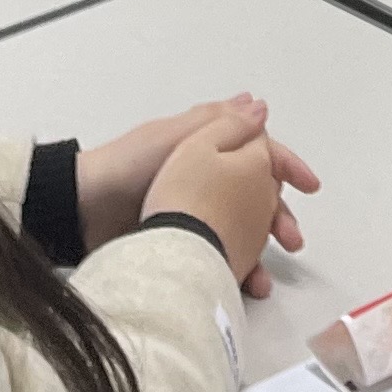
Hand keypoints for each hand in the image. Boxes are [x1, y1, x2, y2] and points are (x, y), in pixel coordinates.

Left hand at [143, 99, 310, 293]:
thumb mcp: (174, 138)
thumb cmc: (127, 167)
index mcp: (205, 149)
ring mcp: (193, 213)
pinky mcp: (180, 242)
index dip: (286, 166)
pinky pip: (217, 255)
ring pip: (239, 231)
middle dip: (277, 217)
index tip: (310, 187)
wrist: (81, 211)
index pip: (258, 152)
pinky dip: (233, 269)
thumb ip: (218, 124)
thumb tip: (260, 106)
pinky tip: (241, 285)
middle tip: (292, 241)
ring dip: (258, 250)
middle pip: (255, 197)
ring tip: (265, 276)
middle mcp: (204, 180)